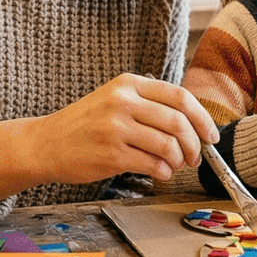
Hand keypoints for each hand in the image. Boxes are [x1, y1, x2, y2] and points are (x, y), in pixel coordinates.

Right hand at [0, 73, 217, 201]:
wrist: (46, 143)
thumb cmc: (84, 125)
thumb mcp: (113, 99)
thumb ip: (147, 104)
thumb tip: (190, 123)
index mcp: (128, 84)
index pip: (179, 96)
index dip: (202, 117)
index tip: (210, 134)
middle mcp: (122, 101)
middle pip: (178, 121)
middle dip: (194, 143)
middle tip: (196, 157)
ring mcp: (116, 127)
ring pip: (168, 144)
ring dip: (180, 160)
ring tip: (176, 166)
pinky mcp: (111, 154)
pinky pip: (152, 164)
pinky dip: (164, 172)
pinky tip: (160, 173)